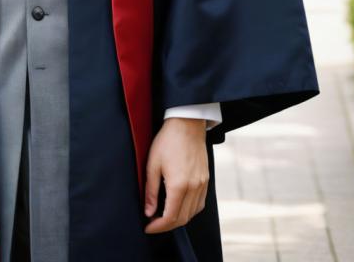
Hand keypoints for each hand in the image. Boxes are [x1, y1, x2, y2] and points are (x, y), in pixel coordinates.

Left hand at [143, 118, 208, 233]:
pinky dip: (189, 210)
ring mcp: (202, 184)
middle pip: (182, 218)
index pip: (170, 217)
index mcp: (179, 185)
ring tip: (164, 216)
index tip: (147, 227)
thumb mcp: (152, 164)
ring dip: (178, 219)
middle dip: (166, 226)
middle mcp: (193, 187)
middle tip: (153, 224)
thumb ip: (150, 191)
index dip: (158, 227)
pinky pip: (199, 203)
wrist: (187, 124)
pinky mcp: (206, 180)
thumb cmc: (167, 141)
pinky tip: (179, 206)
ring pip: (192, 213)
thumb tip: (148, 212)